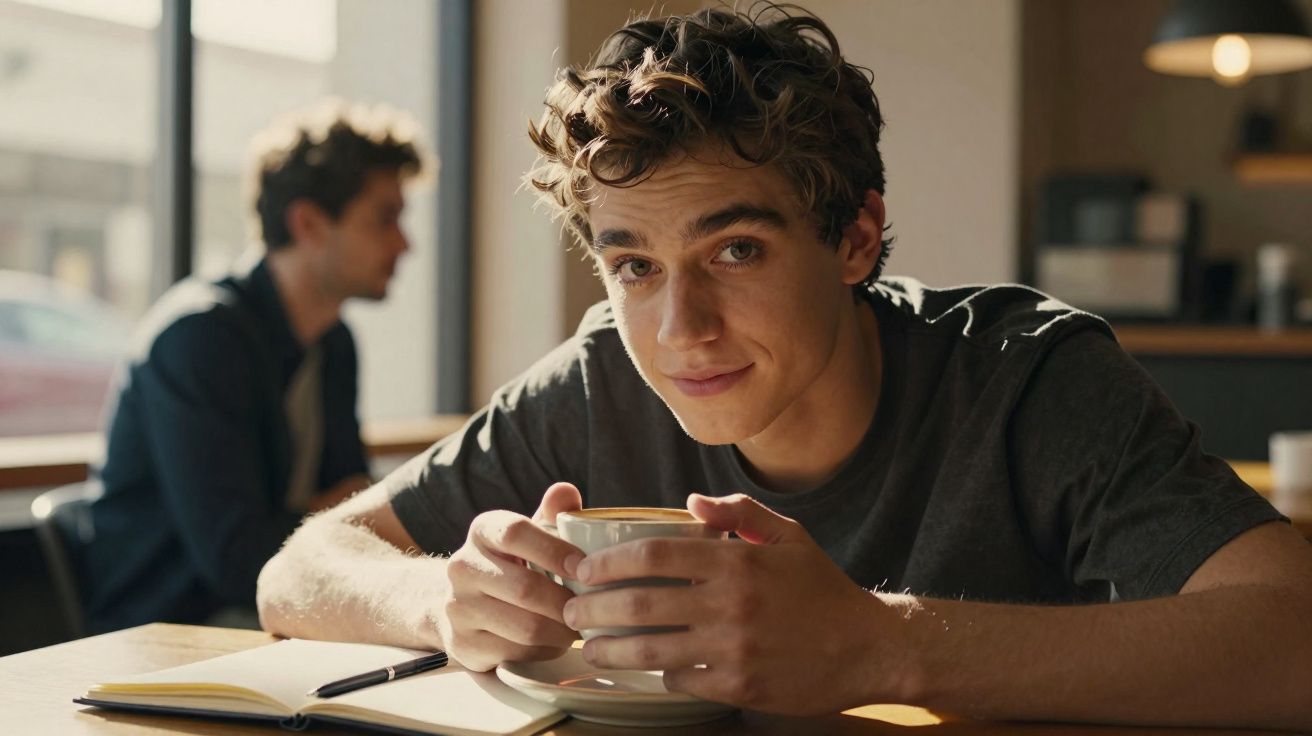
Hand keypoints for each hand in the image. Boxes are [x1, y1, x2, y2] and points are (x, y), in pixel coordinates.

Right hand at [437, 482, 583, 670]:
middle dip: (568, 602)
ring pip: (525, 627)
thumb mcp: (532, 536)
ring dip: (562, 631)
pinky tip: (555, 642)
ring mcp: (457, 608)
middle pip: (525, 588)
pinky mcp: (462, 645)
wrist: (464, 605)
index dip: (554, 551)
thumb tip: (566, 492)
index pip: (516, 533)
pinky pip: (516, 653)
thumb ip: (552, 514)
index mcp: (483, 531)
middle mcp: (462, 567)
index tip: (584, 567)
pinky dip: (544, 651)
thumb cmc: (514, 564)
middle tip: (595, 609)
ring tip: (580, 626)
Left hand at [562, 493, 897, 714]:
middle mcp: (731, 603)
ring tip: (592, 647)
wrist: (870, 647)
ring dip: (612, 650)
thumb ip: (740, 513)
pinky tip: (652, 669)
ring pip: (653, 650)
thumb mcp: (790, 536)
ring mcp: (734, 648)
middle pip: (642, 603)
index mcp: (738, 561)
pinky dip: (662, 674)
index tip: (584, 569)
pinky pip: (683, 681)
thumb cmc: (823, 589)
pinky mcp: (741, 687)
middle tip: (571, 610)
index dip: (611, 562)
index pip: (656, 554)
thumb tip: (691, 502)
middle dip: (594, 608)